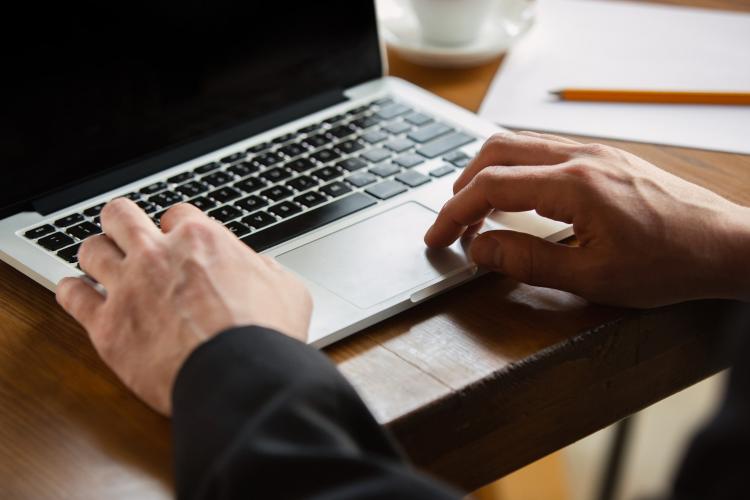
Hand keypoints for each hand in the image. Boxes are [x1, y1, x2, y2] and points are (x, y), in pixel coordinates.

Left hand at [56, 199, 311, 414]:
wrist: (240, 378)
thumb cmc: (267, 335)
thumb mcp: (288, 290)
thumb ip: (265, 270)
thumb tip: (259, 269)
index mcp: (201, 240)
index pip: (176, 214)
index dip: (176, 226)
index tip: (175, 239)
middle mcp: (157, 255)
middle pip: (120, 215)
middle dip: (121, 220)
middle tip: (124, 231)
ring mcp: (128, 288)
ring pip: (90, 249)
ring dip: (95, 253)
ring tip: (99, 262)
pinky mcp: (107, 327)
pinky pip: (71, 296)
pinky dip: (71, 290)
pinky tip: (75, 291)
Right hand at [425, 131, 749, 306]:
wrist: (724, 246)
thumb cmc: (669, 263)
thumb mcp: (591, 277)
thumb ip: (526, 261)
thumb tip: (480, 249)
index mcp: (574, 185)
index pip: (491, 187)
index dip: (454, 213)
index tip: (436, 237)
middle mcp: (581, 157)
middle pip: (497, 151)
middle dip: (462, 186)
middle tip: (450, 222)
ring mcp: (594, 152)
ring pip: (519, 144)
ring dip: (487, 172)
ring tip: (474, 209)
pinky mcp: (605, 157)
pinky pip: (544, 150)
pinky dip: (515, 169)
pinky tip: (516, 195)